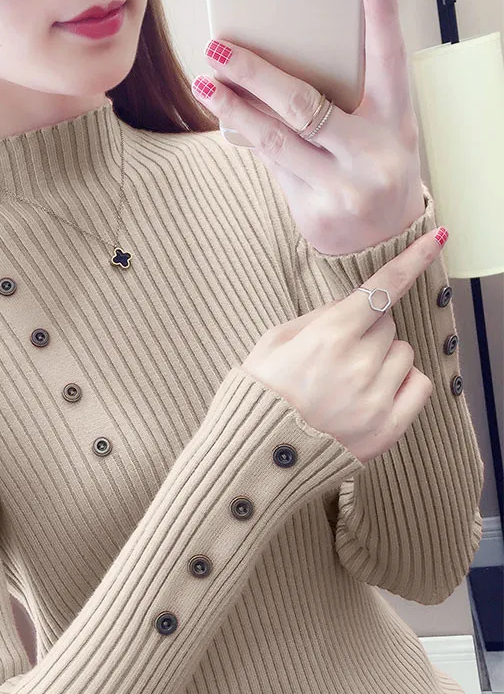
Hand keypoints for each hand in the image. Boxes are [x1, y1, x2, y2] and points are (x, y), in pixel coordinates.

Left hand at [191, 0, 425, 255]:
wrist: (384, 244)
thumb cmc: (380, 173)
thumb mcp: (382, 132)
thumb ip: (350, 102)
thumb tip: (283, 72)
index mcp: (395, 121)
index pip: (389, 60)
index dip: (380, 18)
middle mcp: (370, 153)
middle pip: (304, 105)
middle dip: (255, 74)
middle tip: (219, 49)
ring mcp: (341, 186)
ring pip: (276, 138)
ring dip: (234, 108)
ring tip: (205, 83)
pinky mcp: (313, 212)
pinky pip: (272, 165)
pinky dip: (250, 138)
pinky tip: (227, 116)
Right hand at [240, 228, 446, 464]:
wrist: (257, 456)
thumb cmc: (259, 396)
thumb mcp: (270, 345)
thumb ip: (313, 319)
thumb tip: (347, 306)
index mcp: (327, 337)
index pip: (380, 289)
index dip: (411, 259)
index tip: (436, 237)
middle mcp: (358, 364)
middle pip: (387, 323)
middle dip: (366, 331)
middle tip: (335, 357)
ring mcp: (376, 397)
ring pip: (403, 352)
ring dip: (382, 358)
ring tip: (349, 382)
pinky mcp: (388, 427)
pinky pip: (419, 385)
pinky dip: (402, 382)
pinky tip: (374, 394)